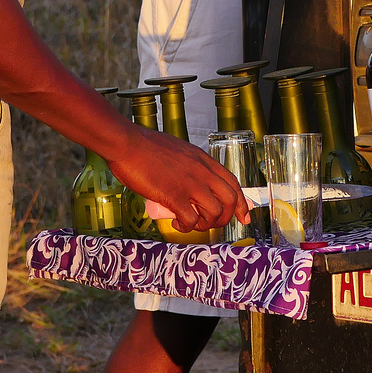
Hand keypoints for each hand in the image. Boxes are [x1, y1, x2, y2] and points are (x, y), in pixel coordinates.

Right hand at [108, 126, 250, 232]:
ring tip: (191, 224)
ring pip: (214, 213)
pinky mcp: (174, 195)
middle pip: (230, 200)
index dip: (242, 202)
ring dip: (205, 225)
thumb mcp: (178, 151)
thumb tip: (188, 180)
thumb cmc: (146, 147)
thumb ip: (188, 164)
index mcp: (203, 160)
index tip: (243, 216)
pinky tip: (177, 224)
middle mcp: (202, 172)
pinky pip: (191, 220)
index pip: (232, 183)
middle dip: (225, 218)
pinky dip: (187, 227)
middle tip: (212, 224)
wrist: (128, 144)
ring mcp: (190, 184)